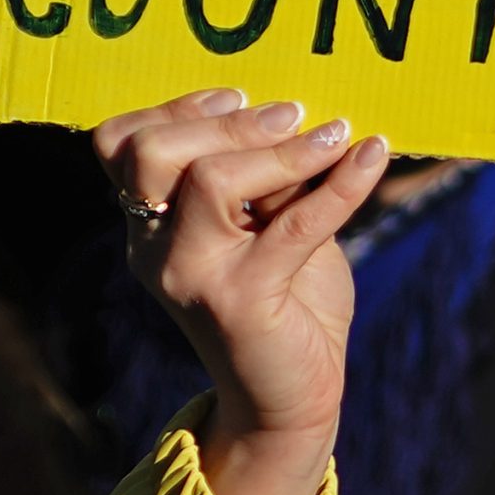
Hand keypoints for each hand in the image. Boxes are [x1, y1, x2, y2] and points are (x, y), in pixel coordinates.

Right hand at [94, 88, 389, 494]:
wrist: (289, 398)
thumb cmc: (285, 301)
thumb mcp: (271, 225)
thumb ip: (271, 179)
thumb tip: (302, 115)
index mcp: (150, 225)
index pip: (120, 145)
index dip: (177, 108)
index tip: (241, 96)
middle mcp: (155, 249)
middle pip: (153, 153)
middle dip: (227, 121)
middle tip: (293, 115)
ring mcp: (192, 276)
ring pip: (209, 181)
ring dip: (280, 148)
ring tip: (333, 135)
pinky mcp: (242, 303)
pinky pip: (295, 225)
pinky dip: (343, 183)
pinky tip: (374, 155)